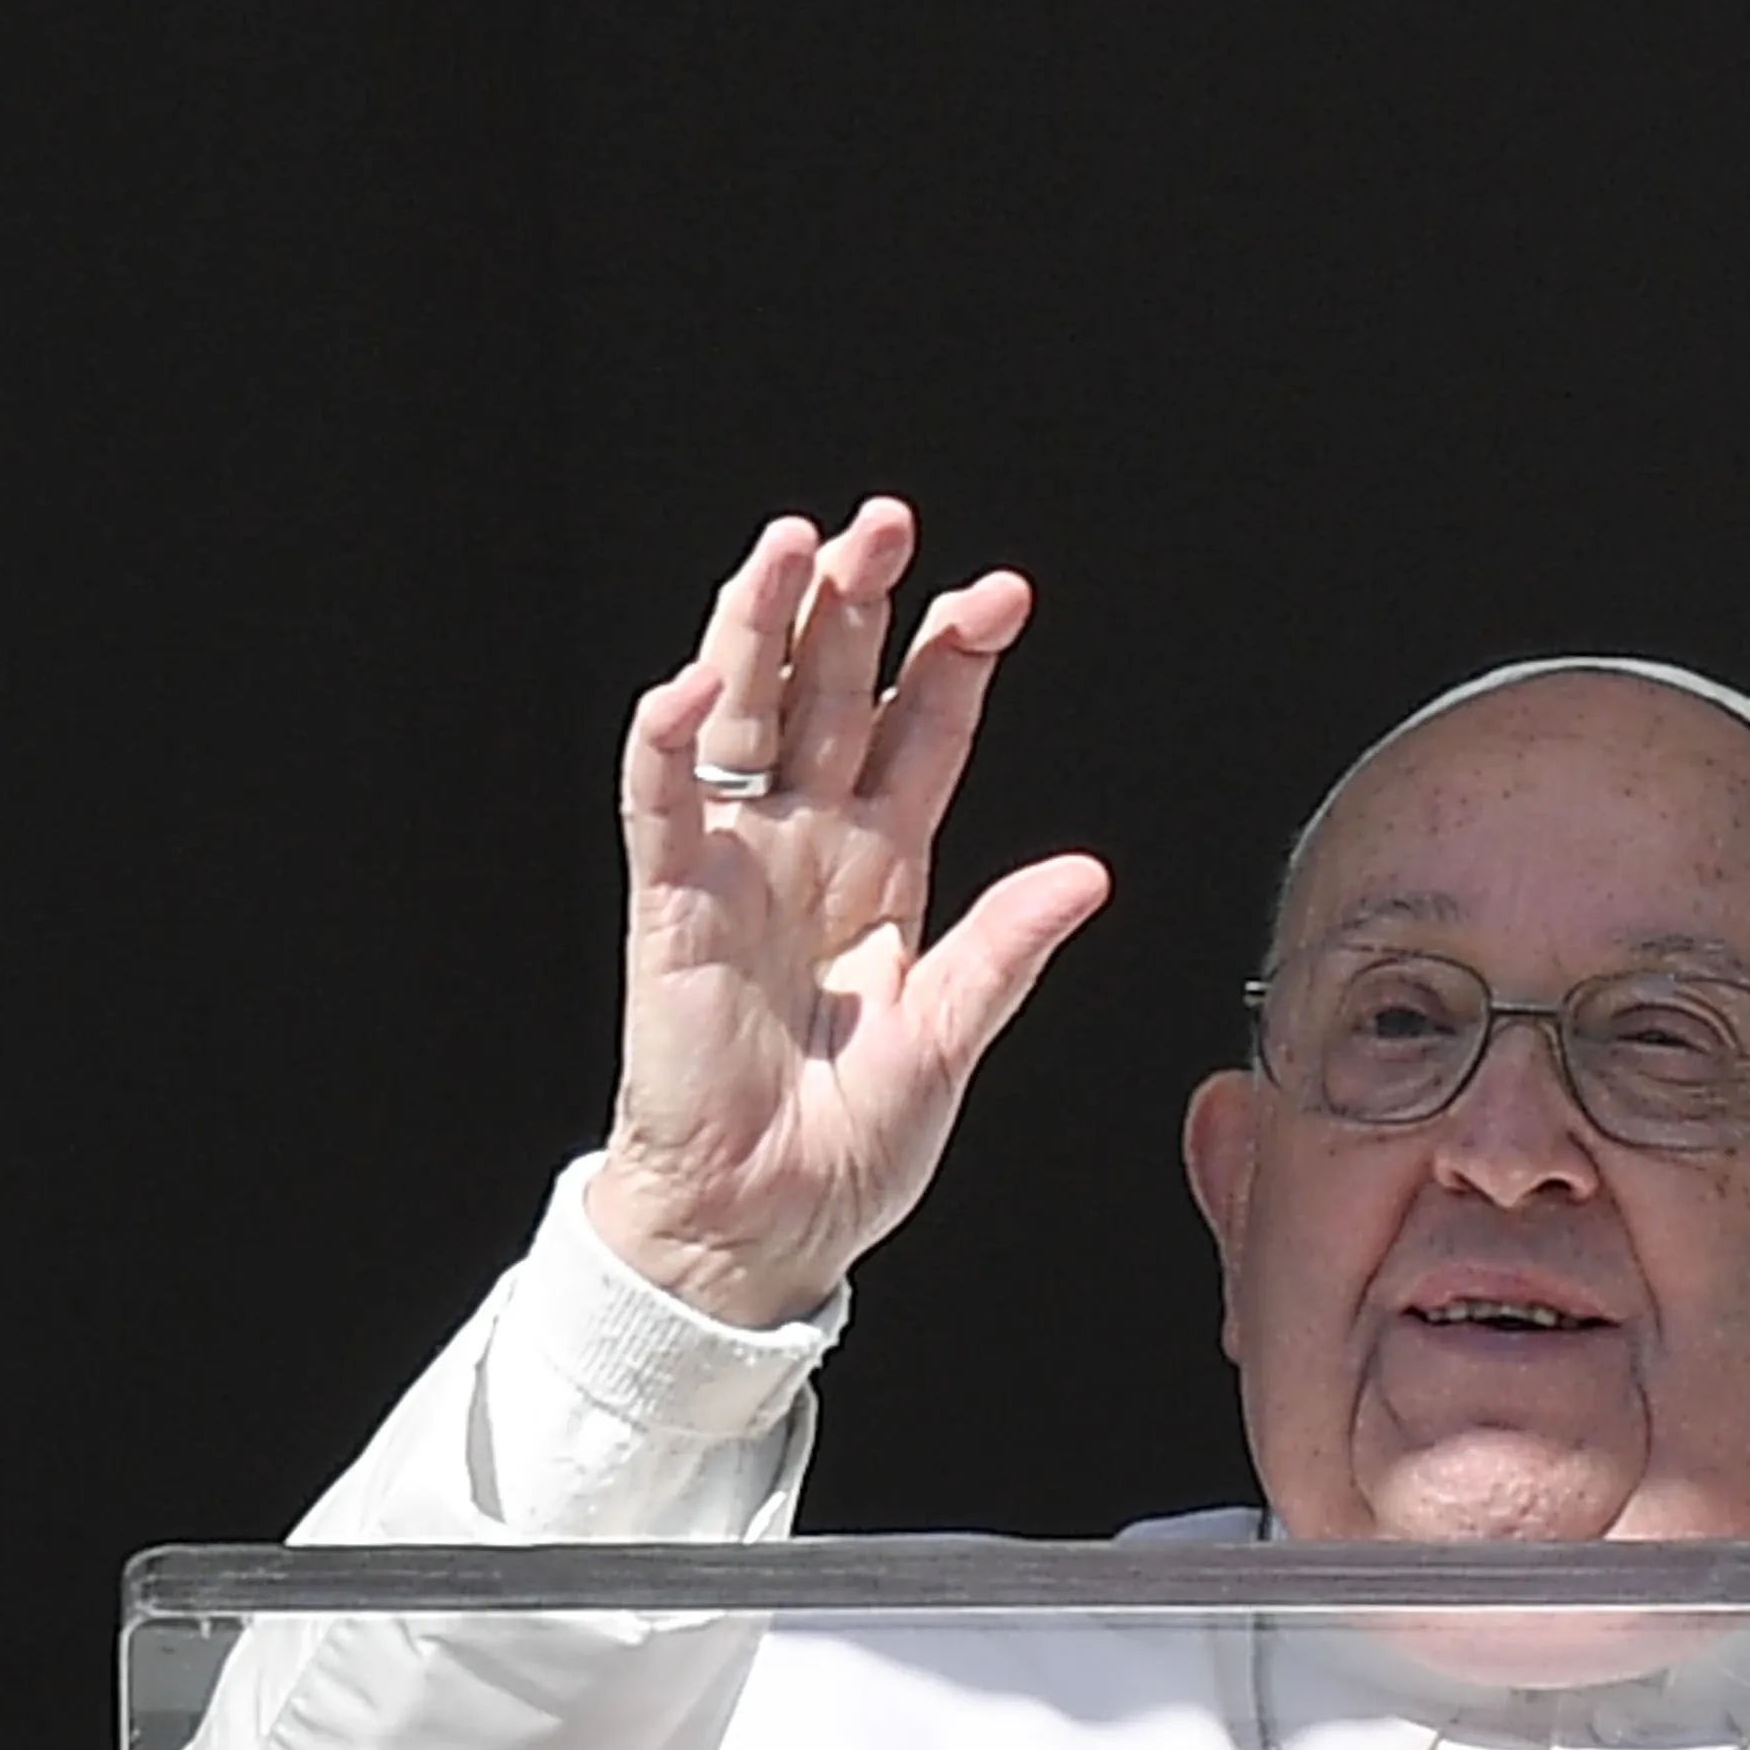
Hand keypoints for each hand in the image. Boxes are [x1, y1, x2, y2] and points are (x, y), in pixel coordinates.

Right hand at [590, 500, 1114, 1329]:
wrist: (765, 1225)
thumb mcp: (951, 1039)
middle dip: (858, 606)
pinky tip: (697, 678)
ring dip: (764, 627)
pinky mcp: (671, 905)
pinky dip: (670, 737)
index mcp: (886, 869)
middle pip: (832, 693)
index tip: (1001, 595)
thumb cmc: (850, 1146)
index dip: (955, 660)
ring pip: (748, 715)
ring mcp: (738, 865)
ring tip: (794, 544)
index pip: (923, 732)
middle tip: (888, 524)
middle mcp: (810, 846)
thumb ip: (1006, 949)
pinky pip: (662, 801)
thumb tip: (1087, 873)